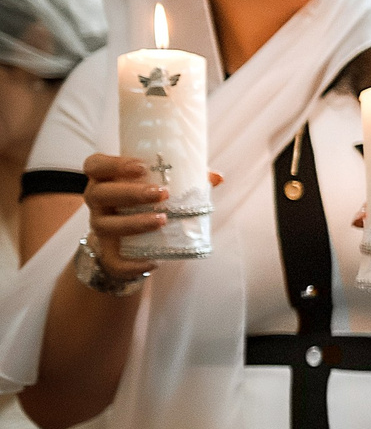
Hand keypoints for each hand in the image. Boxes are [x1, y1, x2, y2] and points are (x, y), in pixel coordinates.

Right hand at [78, 154, 220, 281]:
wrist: (129, 241)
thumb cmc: (146, 203)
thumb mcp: (161, 186)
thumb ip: (187, 179)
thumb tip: (217, 177)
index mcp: (106, 179)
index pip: (95, 165)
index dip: (113, 164)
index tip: (141, 167)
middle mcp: (97, 201)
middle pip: (100, 193)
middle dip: (131, 193)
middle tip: (161, 194)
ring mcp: (99, 226)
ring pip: (105, 225)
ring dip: (134, 222)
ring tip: (162, 220)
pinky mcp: (107, 253)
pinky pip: (113, 261)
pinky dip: (130, 264)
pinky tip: (152, 261)